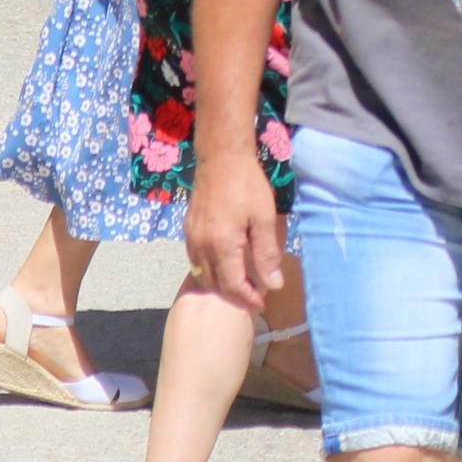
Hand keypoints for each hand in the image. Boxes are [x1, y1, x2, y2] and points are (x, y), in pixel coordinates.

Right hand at [186, 146, 286, 310]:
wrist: (221, 157)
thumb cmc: (247, 185)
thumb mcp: (265, 218)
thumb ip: (267, 254)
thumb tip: (273, 284)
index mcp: (222, 246)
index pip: (232, 286)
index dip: (247, 298)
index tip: (261, 304)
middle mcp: (201, 247)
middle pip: (215, 284)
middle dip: (234, 294)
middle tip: (253, 296)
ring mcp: (191, 238)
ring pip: (202, 273)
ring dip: (220, 284)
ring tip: (240, 284)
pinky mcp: (188, 229)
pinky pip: (195, 260)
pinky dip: (209, 269)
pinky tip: (223, 264)